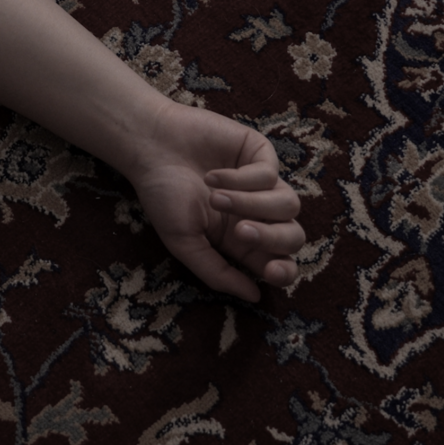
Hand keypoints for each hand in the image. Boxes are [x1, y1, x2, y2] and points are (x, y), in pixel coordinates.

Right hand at [126, 101, 303, 302]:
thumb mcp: (184, 243)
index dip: (284, 271)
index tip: (269, 271)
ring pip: (288, 205)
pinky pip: (271, 174)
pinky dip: (241, 178)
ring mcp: (262, 182)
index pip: (280, 262)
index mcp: (241, 240)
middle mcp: (257, 212)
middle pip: (293, 235)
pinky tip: (213, 176)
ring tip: (216, 199)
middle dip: (271, 238)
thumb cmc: (163, 195)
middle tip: (241, 231)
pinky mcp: (260, 154)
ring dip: (251, 204)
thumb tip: (256, 296)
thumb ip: (217, 272)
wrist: (150, 148)